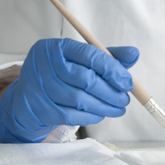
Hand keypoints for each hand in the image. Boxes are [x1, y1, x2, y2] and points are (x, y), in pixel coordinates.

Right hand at [0, 38, 138, 142]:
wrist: (30, 97)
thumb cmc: (62, 76)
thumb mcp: (82, 61)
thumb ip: (107, 57)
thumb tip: (134, 54)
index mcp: (57, 47)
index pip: (89, 55)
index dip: (112, 70)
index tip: (128, 82)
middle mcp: (44, 64)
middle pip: (85, 79)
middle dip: (111, 92)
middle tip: (124, 100)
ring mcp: (39, 87)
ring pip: (79, 99)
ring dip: (104, 107)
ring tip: (117, 109)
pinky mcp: (39, 108)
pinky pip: (71, 115)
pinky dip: (90, 117)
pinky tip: (100, 114)